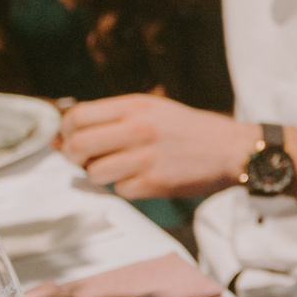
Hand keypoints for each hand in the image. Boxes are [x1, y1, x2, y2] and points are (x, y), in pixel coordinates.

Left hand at [58, 95, 257, 199]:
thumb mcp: (152, 109)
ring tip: (117, 169)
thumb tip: (66, 134)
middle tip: (84, 159)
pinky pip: (119, 190)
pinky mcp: (154, 183)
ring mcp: (145, 158)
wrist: (231, 149)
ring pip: (94, 173)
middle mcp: (137, 129)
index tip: (71, 137)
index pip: (78, 116)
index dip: (66, 130)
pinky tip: (141, 178)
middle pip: (78, 145)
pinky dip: (125, 187)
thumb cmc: (189, 129)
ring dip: (99, 174)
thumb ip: (113, 117)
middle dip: (73, 156)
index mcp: (135, 107)